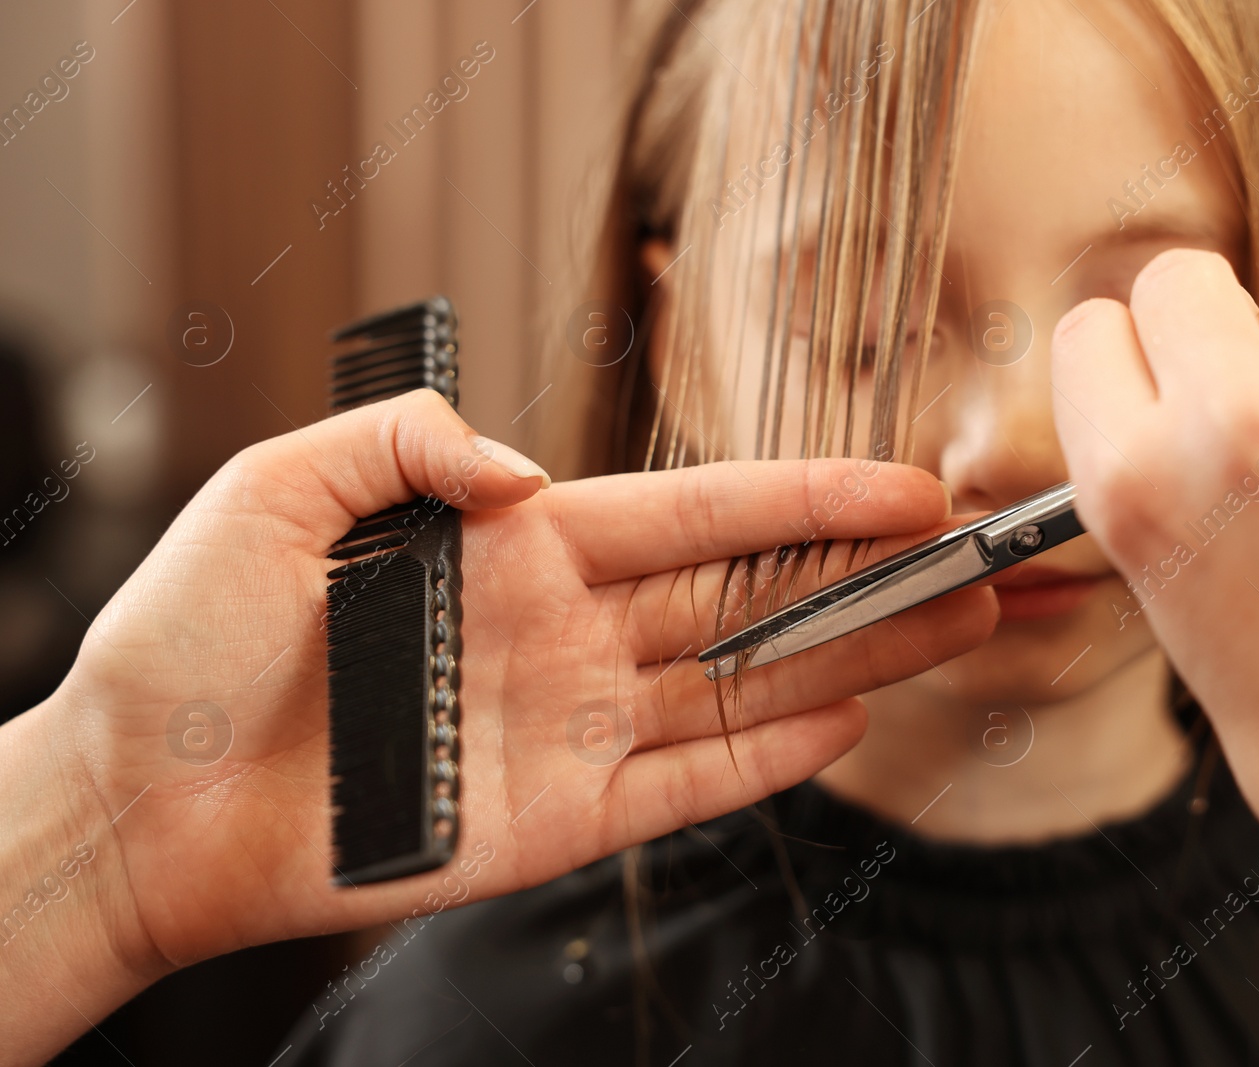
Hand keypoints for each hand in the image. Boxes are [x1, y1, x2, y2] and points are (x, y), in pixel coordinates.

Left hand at [3, 389, 993, 1062]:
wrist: (144, 802)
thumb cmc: (191, 643)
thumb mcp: (281, 491)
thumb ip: (408, 443)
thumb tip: (530, 468)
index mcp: (518, 544)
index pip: (698, 514)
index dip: (804, 499)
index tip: (898, 488)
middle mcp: (566, 631)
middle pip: (752, 599)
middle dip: (866, 580)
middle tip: (968, 564)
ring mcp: (572, 727)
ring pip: (746, 689)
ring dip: (854, 661)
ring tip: (952, 633)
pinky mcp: (558, 820)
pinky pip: (687, 785)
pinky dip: (768, 758)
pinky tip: (846, 723)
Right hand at [1051, 231, 1258, 1062]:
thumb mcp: (1179, 612)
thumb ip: (1162, 490)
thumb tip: (1180, 394)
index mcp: (1135, 488)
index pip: (1087, 337)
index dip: (1118, 362)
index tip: (1149, 384)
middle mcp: (1233, 419)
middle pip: (1179, 279)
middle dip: (1197, 325)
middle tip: (1235, 390)